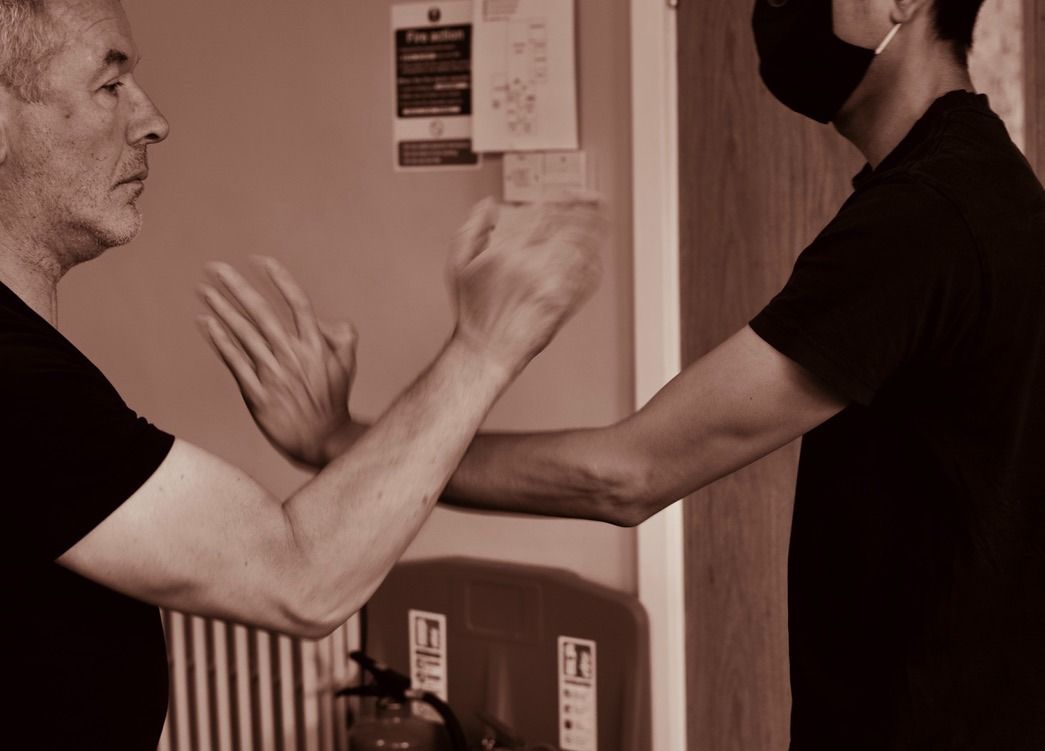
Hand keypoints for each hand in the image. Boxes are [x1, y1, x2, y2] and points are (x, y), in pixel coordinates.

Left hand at [197, 257, 357, 468]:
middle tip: (215, 267)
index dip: (279, 279)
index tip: (259, 260)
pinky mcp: (257, 393)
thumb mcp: (347, 364)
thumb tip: (324, 319)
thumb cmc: (334, 400)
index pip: (297, 303)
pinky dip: (219, 340)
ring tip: (203, 289)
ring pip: (243, 333)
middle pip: (262, 312)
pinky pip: (234, 361)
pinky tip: (206, 322)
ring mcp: (273, 374)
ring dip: (221, 308)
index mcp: (316, 345)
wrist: (323, 440)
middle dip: (237, 286)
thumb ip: (342, 335)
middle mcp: (293, 355)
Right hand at [449, 196, 605, 375]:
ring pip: (583, 247)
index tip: (567, 194)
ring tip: (601, 219)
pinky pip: (587, 277)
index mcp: (507, 252)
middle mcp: (531, 266)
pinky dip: (594, 262)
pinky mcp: (563, 303)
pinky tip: (595, 255)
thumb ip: (472, 228)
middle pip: (569, 225)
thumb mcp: (459, 265)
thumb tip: (488, 205)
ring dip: (595, 230)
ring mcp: (550, 285)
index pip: (543, 213)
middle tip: (593, 198)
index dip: (560, 199)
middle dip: (585, 207)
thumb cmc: (473, 311)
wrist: (487, 350)